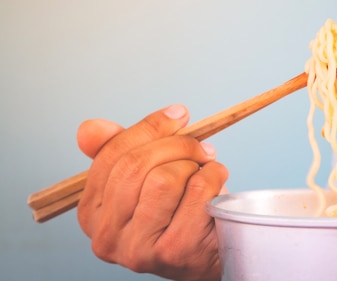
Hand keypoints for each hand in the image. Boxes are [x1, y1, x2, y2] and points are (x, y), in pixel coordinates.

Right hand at [76, 105, 228, 280]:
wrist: (211, 251)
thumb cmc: (178, 208)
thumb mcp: (145, 176)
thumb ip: (118, 149)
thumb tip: (89, 128)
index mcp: (91, 212)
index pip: (111, 155)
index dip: (149, 127)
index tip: (179, 115)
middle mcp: (106, 236)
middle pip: (136, 165)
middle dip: (178, 144)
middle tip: (202, 147)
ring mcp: (137, 249)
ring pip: (164, 179)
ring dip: (195, 165)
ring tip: (205, 172)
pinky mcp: (172, 252)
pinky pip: (196, 192)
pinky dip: (214, 177)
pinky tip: (217, 185)